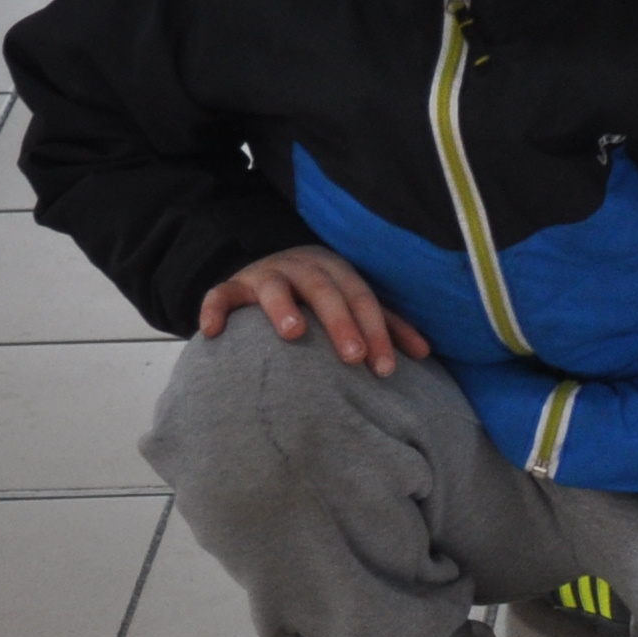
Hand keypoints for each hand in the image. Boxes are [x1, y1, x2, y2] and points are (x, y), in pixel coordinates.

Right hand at [197, 245, 430, 372]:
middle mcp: (302, 268)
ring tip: (295, 333)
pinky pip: (220, 295)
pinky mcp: (232, 287)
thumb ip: (385, 325)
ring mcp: (265, 275)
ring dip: (284, 307)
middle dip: (342, 323)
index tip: (384, 368)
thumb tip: (426, 353)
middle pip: (325, 291)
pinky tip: (212, 332)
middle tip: (354, 357)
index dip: (376, 331)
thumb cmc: (318, 296)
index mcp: (336, 272)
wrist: (265, 270)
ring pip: (274, 287)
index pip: (362, 299)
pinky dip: (214, 309)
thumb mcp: (351, 303)